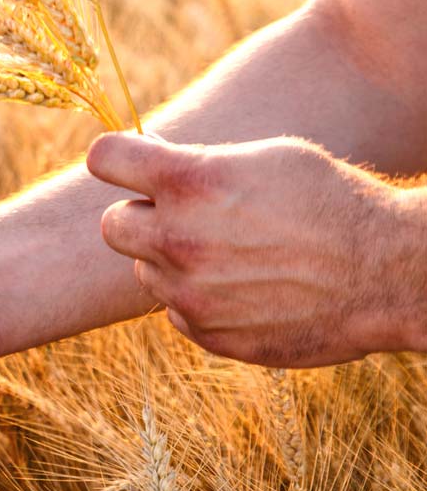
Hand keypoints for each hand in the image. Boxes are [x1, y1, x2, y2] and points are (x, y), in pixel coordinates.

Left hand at [86, 132, 425, 366]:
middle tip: (182, 216)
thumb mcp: (265, 157)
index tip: (125, 165)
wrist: (386, 272)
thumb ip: (198, 164)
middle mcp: (177, 238)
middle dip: (140, 218)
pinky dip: (198, 300)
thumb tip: (149, 168)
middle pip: (112, 226)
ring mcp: (189, 292)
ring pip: (144, 271)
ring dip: (172, 262)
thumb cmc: (329, 200)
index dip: (115, 160)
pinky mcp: (206, 333)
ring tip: (232, 254)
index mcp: (190, 180)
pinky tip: (246, 288)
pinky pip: (175, 310)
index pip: (104, 158)